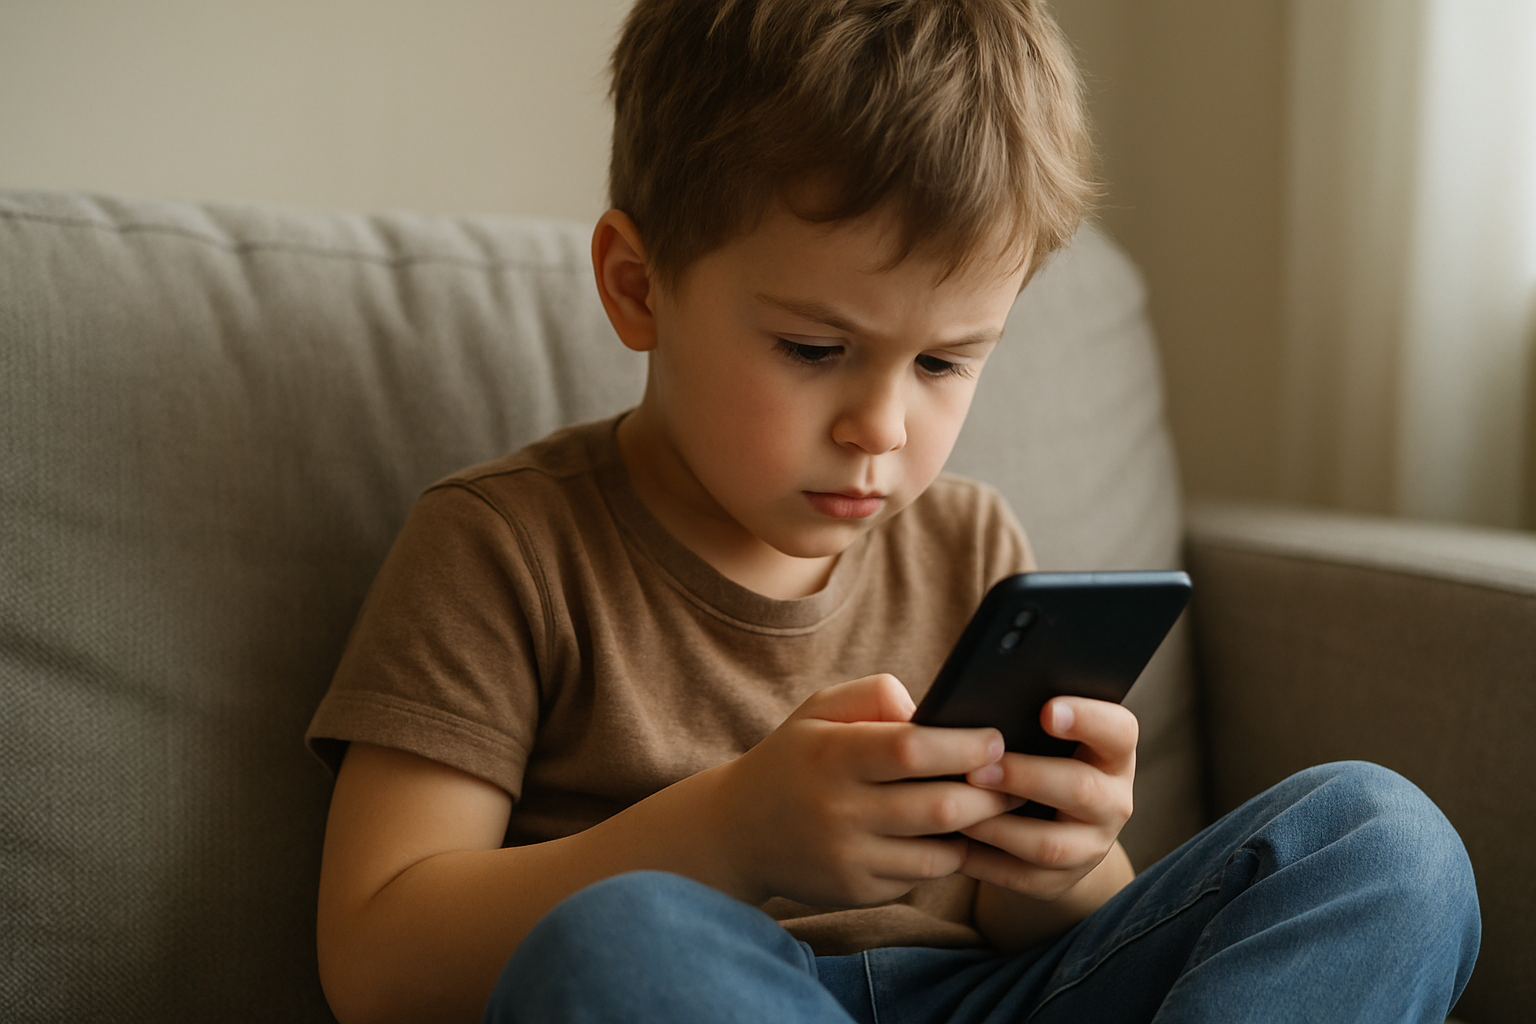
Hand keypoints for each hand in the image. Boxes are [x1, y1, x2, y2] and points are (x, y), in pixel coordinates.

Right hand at [709, 674, 1013, 907]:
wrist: (738, 831)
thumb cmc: (795, 757)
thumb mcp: (819, 709)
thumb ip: (876, 694)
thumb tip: (934, 711)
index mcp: (831, 755)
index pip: (911, 750)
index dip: (964, 746)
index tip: (996, 738)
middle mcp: (839, 810)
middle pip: (940, 806)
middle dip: (991, 793)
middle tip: (1019, 777)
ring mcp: (849, 858)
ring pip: (941, 850)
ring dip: (978, 830)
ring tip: (998, 807)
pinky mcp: (858, 892)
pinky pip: (922, 876)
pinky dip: (946, 855)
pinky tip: (956, 835)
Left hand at [957, 696, 1136, 901]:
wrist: (1044, 823)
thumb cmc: (1032, 756)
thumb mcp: (1039, 735)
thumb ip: (1018, 715)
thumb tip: (966, 702)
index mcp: (1112, 753)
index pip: (1119, 731)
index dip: (1088, 719)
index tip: (1046, 710)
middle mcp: (1113, 801)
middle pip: (1082, 790)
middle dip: (1026, 777)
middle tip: (978, 768)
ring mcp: (1091, 847)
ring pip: (1050, 844)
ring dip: (999, 826)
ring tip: (958, 808)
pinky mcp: (1059, 882)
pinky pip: (1021, 877)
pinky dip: (983, 860)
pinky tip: (951, 842)